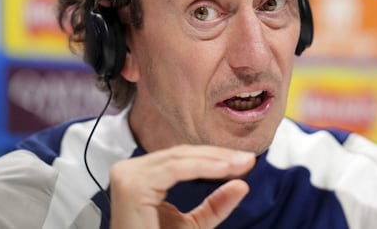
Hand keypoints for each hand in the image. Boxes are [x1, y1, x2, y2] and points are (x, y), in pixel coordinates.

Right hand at [109, 145, 255, 228]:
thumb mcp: (193, 225)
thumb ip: (215, 205)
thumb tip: (242, 185)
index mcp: (141, 176)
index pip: (182, 158)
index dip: (214, 156)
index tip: (244, 161)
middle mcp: (130, 171)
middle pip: (181, 154)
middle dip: (218, 155)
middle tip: (248, 160)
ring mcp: (128, 176)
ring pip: (180, 158)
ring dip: (215, 160)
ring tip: (241, 164)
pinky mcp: (133, 184)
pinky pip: (175, 169)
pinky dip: (203, 167)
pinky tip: (225, 169)